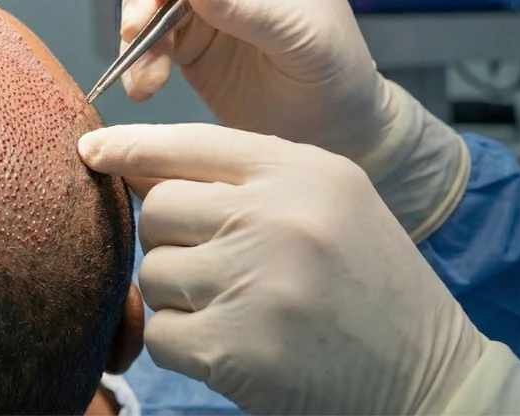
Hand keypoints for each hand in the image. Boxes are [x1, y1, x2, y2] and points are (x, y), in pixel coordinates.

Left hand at [79, 123, 485, 414]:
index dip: (130, 147)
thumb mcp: (326, 201)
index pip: (189, 144)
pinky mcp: (234, 350)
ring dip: (178, 294)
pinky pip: (161, 333)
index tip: (91, 150)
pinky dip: (183, 342)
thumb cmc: (368, 283)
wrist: (428, 376)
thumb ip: (242, 176)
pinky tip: (231, 342)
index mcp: (301, 173)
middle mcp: (275, 220)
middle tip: (216, 263)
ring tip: (236, 305)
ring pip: (154, 272)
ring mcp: (253, 286)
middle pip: (159, 210)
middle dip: (170, 237)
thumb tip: (132, 163)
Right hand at [120, 0, 468, 239]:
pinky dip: (138, 61)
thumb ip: (252, 10)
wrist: (332, 131)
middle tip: (138, 25)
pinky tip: (144, 85)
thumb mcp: (304, 39)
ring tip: (144, 70)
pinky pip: (146, 40)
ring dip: (135, 29)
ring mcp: (202, 0)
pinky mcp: (183, 39)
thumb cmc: (336, 72)